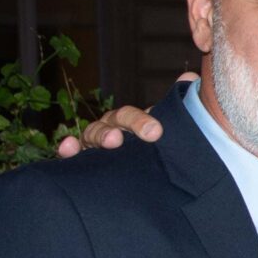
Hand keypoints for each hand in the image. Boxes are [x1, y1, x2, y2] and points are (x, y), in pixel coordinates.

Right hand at [55, 75, 184, 155]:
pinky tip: (68, 148)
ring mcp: (96, 146)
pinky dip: (68, 148)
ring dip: (99, 136)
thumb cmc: (155, 151)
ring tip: (112, 141)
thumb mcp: (169, 131)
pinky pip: (72, 155)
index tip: (155, 132)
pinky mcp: (83, 164)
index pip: (131, 116)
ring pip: (92, 135)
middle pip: (112, 122)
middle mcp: (111, 130)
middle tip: (127, 137)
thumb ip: (177, 108)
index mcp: (130, 122)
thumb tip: (190, 77)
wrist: (147, 181)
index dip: (141, 121)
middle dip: (121, 128)